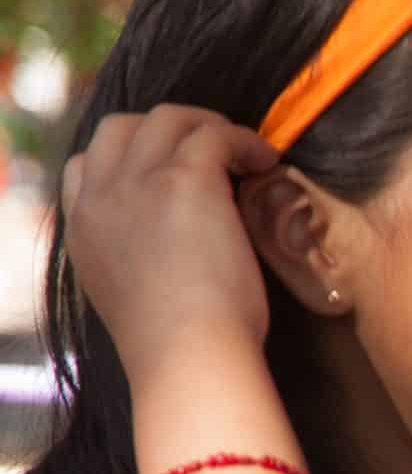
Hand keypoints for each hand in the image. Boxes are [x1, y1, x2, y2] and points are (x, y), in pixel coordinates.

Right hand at [58, 105, 279, 383]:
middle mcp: (101, 198)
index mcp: (84, 229)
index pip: (85, 165)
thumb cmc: (178, 345)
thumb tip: (168, 245)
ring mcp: (138, 182)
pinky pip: (212, 134)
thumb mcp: (132, 295)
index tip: (168, 171)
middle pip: (121, 128)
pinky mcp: (184, 179)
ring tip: (245, 153)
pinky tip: (265, 162)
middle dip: (168, 130)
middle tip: (213, 150)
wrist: (189, 354)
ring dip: (208, 127)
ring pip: (167, 119)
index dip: (129, 158)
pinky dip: (242, 140)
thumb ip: (134, 258)